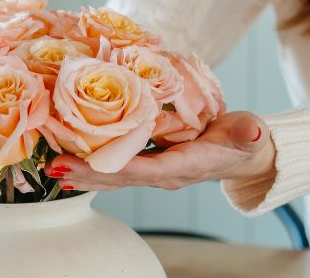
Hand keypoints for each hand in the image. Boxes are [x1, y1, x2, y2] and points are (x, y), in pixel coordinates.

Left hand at [44, 111, 276, 190]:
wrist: (243, 153)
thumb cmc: (244, 139)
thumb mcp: (250, 133)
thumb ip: (249, 133)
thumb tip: (254, 132)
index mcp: (187, 166)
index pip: (149, 169)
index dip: (120, 167)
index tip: (91, 162)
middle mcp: (166, 174)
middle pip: (122, 177)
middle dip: (89, 174)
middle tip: (57, 168)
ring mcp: (156, 172)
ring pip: (115, 176)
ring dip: (85, 174)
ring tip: (54, 170)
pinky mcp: (150, 165)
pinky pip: (118, 168)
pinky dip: (94, 166)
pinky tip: (71, 165)